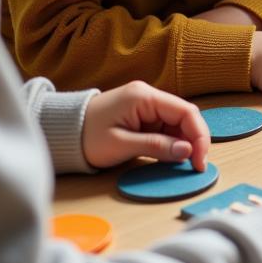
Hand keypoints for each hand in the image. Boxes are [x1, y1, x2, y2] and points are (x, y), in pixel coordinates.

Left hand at [82, 80, 210, 170]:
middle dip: (195, 140)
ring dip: (184, 143)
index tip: (200, 161)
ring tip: (185, 164)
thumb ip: (156, 146)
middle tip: (196, 166)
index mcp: (145, 97)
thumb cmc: (86, 137)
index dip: (199, 136)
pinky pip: (166, 127)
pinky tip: (172, 156)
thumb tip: (186, 152)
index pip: (186, 112)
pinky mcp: (142, 115)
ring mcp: (146, 105)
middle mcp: (149, 96)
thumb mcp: (121, 145)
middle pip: (185, 116)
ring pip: (178, 123)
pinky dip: (172, 142)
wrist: (61, 133)